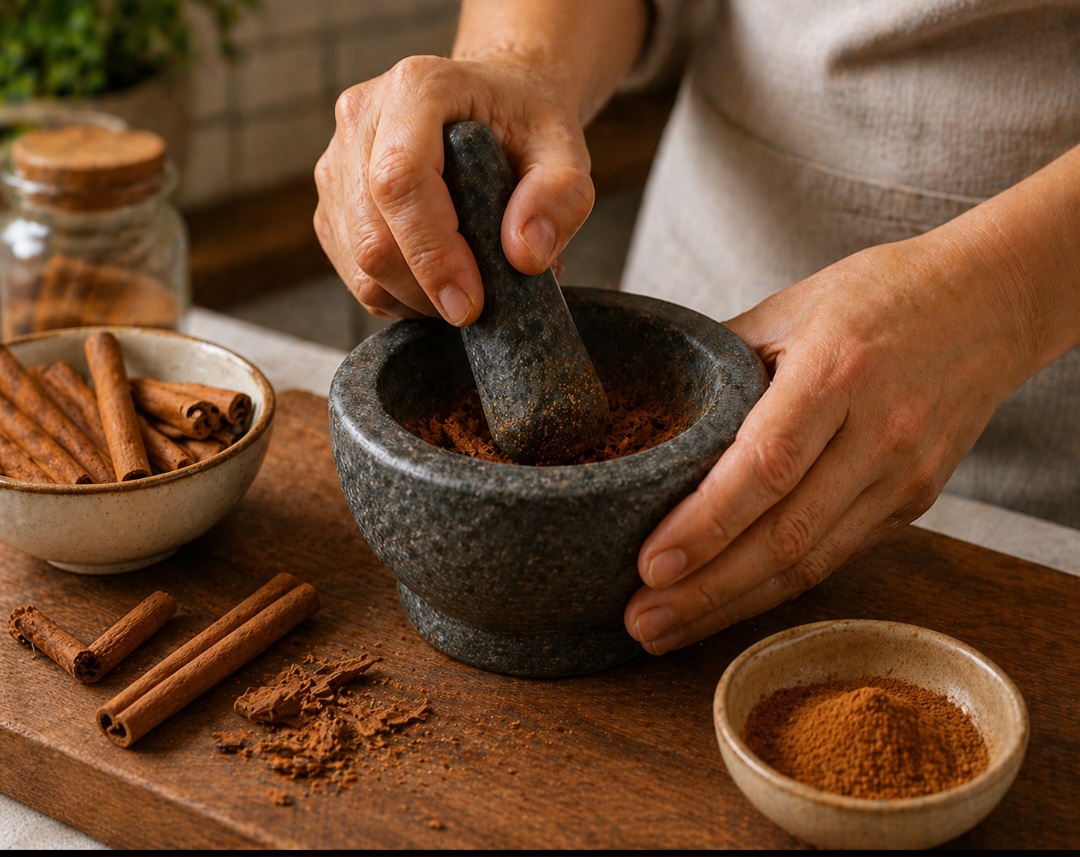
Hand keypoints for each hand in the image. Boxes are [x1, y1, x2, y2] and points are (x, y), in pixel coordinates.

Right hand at [313, 56, 594, 325]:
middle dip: (424, 291)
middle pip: (371, 234)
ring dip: (412, 299)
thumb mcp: (566, 152)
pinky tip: (437, 281)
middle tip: (478, 308)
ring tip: (467, 288)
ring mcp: (337, 161)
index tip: (470, 304)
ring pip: (357, 262)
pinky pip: (352, 271)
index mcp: (417, 88)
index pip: (400, 180)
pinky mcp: (332, 203)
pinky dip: (396, 296)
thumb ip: (561, 198)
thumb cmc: (526, 127)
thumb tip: (524, 256)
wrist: (492, 110)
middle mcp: (362, 117)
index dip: (432, 253)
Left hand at [624, 233, 1033, 653]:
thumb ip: (721, 358)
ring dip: (736, 606)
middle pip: (787, 535)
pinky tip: (729, 602)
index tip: (650, 566)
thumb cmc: (879, 295)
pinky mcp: (915, 502)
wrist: (991, 302)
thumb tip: (650, 409)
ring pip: (813, 562)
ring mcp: (905, 476)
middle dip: (706, 590)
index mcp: (837, 371)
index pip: (766, 465)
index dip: (707, 524)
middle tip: (641, 621)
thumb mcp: (790, 306)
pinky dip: (778, 586)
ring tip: (669, 628)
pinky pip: (838, 554)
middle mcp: (879, 433)